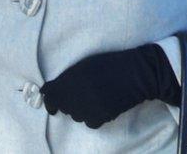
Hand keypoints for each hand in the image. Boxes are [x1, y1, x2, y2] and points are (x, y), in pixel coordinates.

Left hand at [40, 44, 179, 128]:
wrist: (137, 73)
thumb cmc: (111, 64)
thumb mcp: (85, 66)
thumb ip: (67, 78)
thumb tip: (49, 91)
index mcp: (71, 78)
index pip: (51, 95)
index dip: (50, 100)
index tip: (52, 104)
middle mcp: (77, 94)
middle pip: (64, 106)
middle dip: (67, 103)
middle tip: (80, 95)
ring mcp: (89, 106)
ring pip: (76, 115)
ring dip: (80, 109)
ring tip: (93, 97)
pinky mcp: (102, 116)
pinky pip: (89, 122)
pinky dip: (93, 117)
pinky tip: (101, 106)